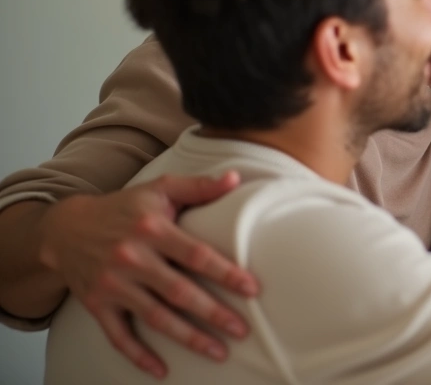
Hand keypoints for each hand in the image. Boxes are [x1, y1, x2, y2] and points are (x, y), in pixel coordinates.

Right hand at [39, 171, 259, 378]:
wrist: (65, 228)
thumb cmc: (124, 207)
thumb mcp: (159, 189)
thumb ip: (198, 186)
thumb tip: (235, 178)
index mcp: (152, 229)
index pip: (195, 254)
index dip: (225, 273)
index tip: (252, 289)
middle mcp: (131, 258)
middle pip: (179, 291)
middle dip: (213, 313)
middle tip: (242, 330)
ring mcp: (113, 284)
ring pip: (155, 317)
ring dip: (188, 337)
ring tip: (218, 352)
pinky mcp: (97, 305)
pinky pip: (118, 336)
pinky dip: (138, 356)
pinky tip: (162, 370)